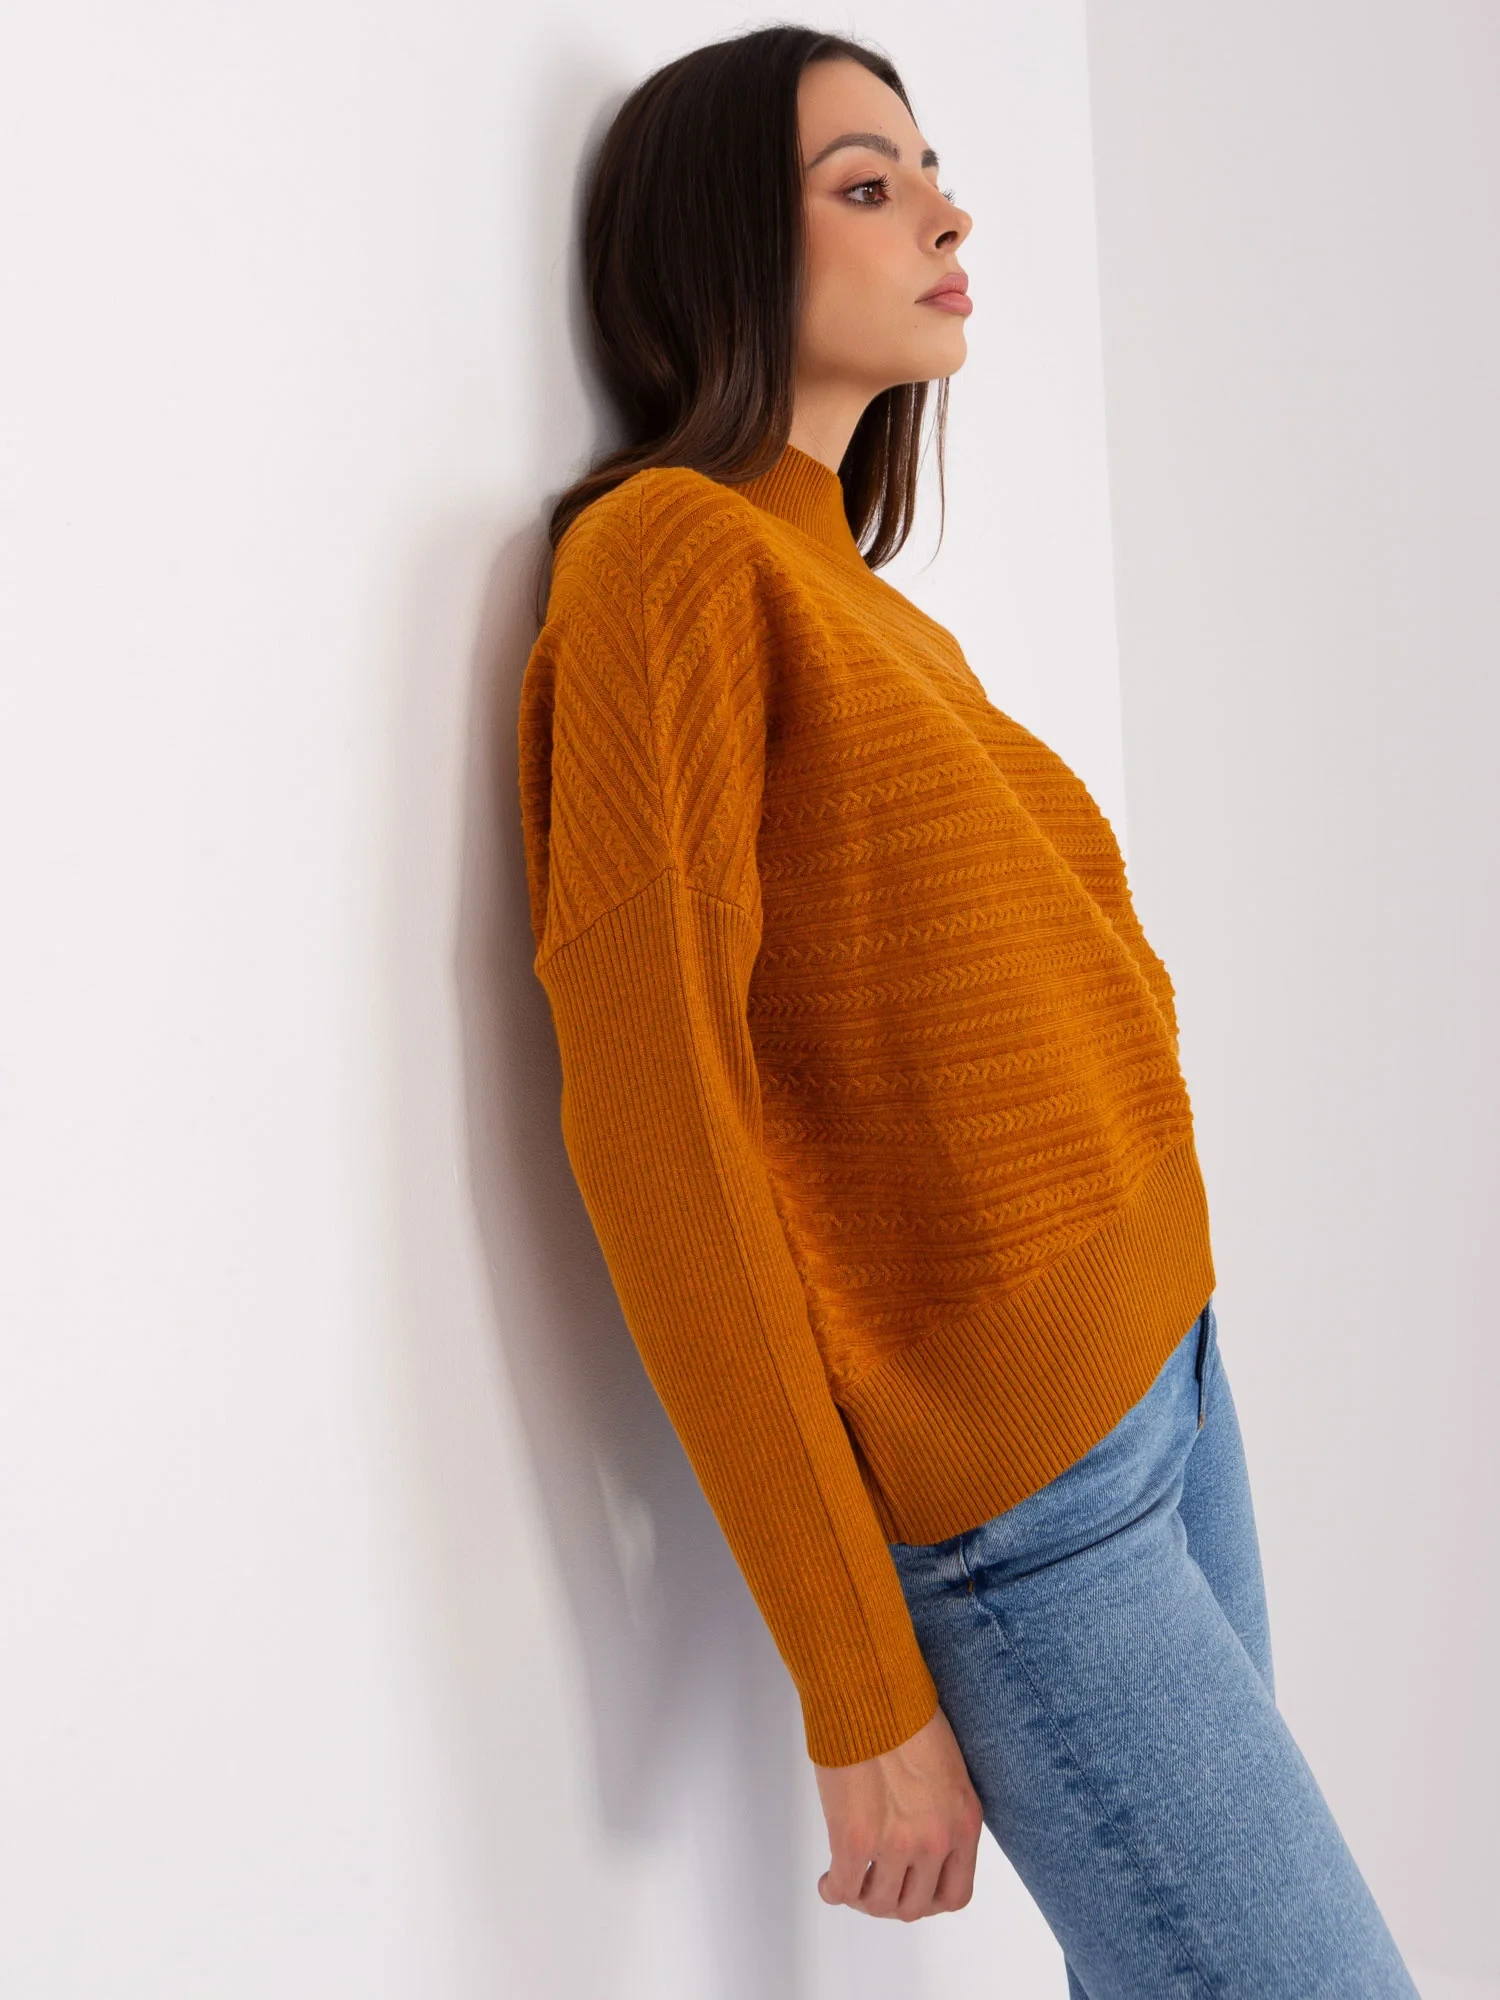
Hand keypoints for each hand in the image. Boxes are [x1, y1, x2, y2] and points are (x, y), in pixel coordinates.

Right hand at [813, 1702, 983, 1919]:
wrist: (870, 1693)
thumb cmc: (904, 1715)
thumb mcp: (946, 1770)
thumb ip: (940, 1810)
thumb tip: (919, 1833)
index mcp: (963, 1823)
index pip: (955, 1894)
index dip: (929, 1899)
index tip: (911, 1889)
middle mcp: (935, 1841)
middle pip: (914, 1906)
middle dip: (892, 1900)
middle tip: (873, 1884)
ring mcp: (895, 1845)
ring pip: (878, 1903)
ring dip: (862, 1897)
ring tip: (849, 1880)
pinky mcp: (854, 1840)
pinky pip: (844, 1888)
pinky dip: (833, 1891)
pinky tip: (828, 1881)